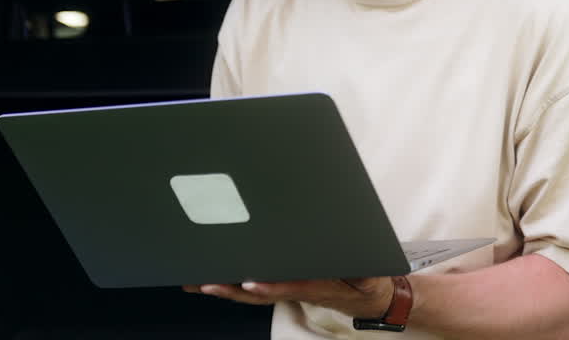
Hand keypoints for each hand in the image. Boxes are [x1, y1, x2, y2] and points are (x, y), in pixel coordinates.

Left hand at [184, 276, 394, 318]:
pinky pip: (251, 287)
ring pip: (250, 292)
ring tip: (196, 281)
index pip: (291, 286)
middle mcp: (297, 288)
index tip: (251, 282)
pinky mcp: (281, 284)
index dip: (271, 286)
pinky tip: (208, 278)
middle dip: (232, 289)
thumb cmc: (366, 282)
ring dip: (223, 287)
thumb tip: (364, 272)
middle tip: (207, 282)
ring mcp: (286, 287)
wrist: (367, 296)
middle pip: (260, 292)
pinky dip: (228, 284)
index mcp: (318, 286)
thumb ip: (366, 273)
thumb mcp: (372, 277)